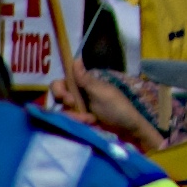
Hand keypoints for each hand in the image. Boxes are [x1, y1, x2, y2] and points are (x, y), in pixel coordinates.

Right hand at [50, 67, 171, 151]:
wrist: (127, 129)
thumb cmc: (117, 107)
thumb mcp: (100, 93)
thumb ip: (85, 79)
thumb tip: (76, 57)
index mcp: (84, 84)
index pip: (61, 82)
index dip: (59, 89)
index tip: (67, 98)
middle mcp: (79, 95)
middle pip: (59, 98)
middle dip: (67, 106)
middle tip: (77, 109)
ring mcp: (79, 109)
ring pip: (64, 112)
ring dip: (75, 116)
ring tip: (90, 120)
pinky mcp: (80, 121)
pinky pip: (70, 121)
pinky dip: (79, 123)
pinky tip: (90, 124)